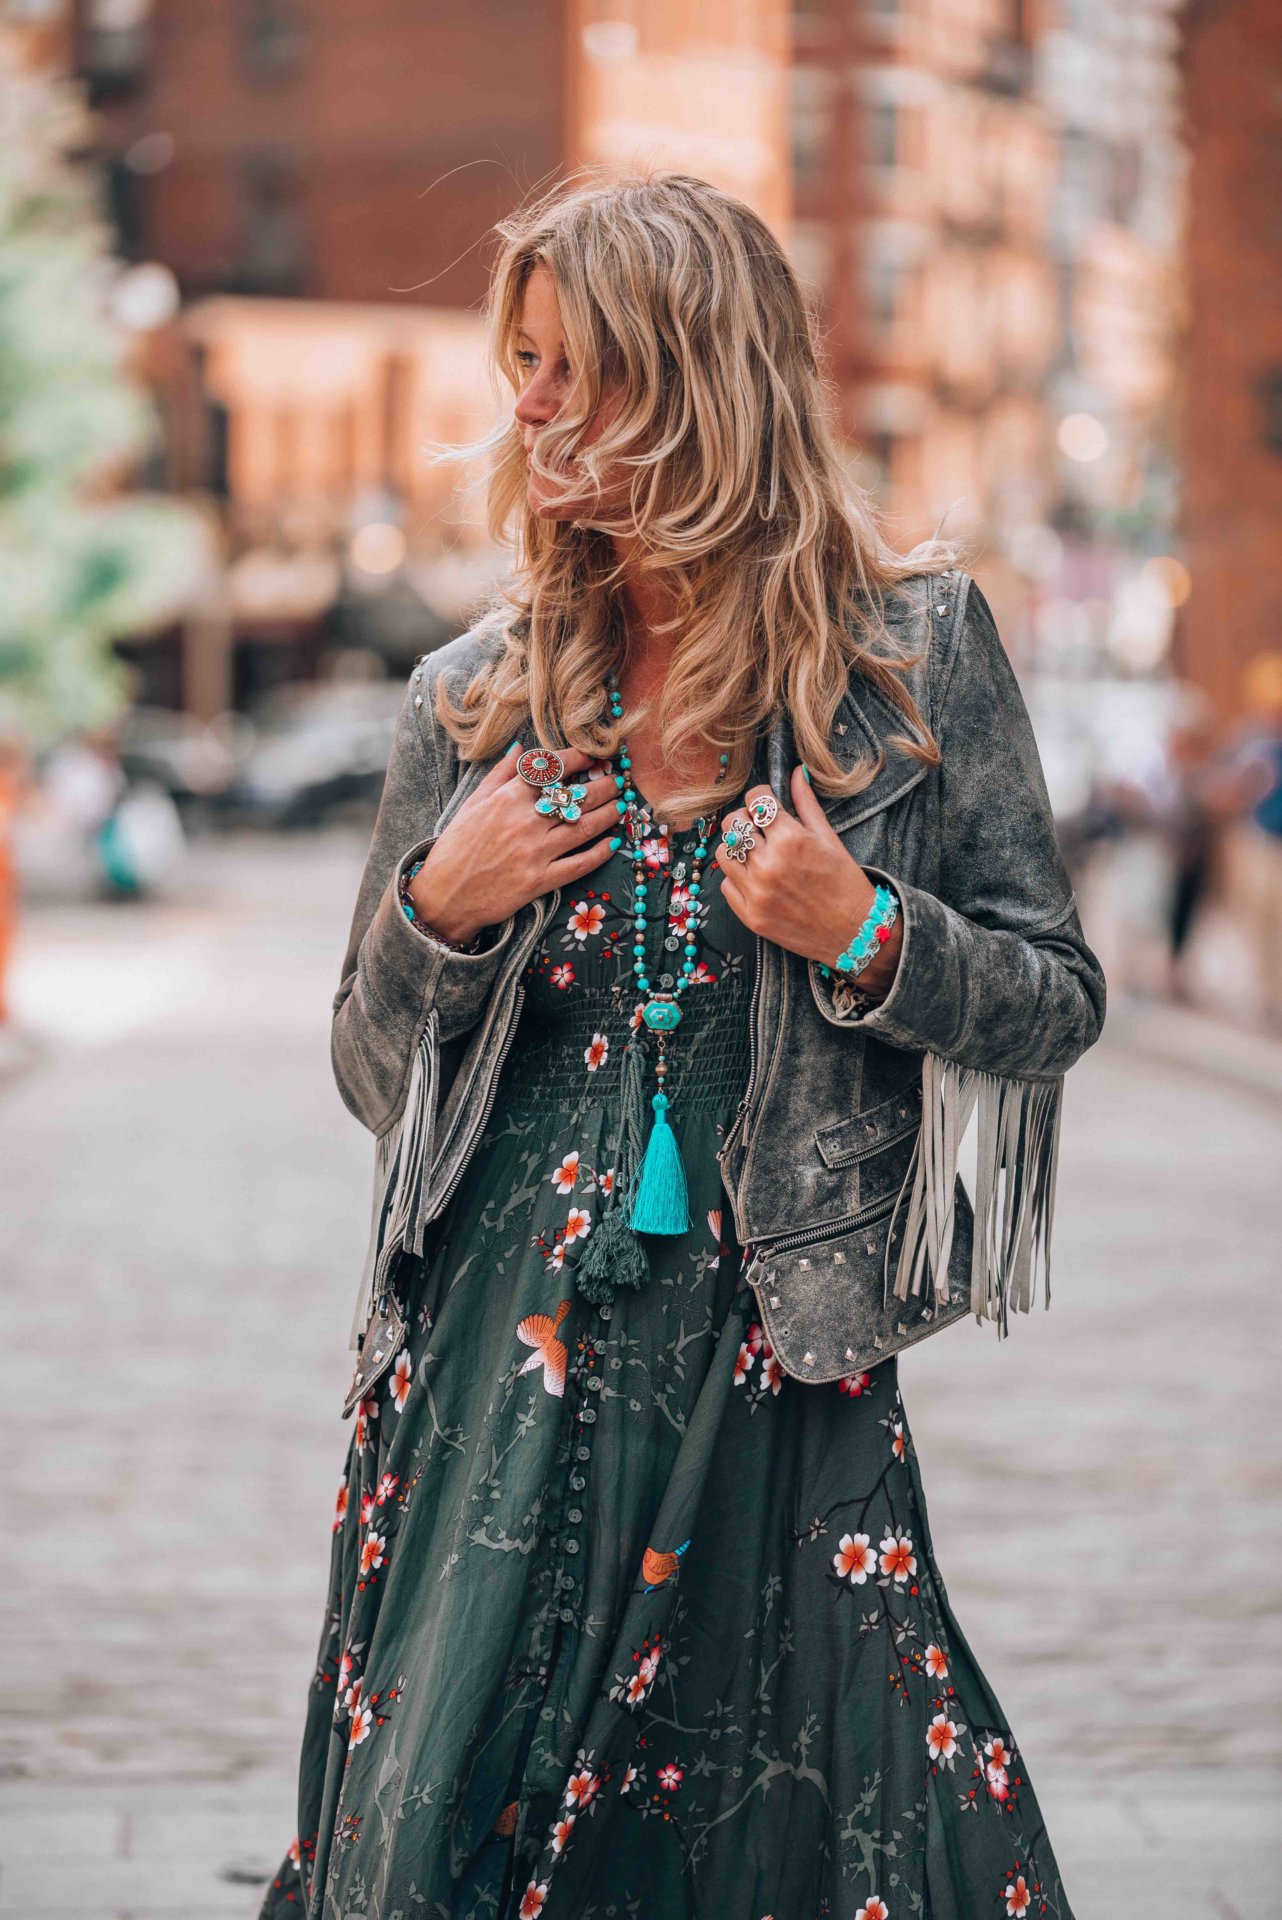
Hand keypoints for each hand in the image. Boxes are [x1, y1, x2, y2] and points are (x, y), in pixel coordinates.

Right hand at [408, 744, 618, 944]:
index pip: (550, 770)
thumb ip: (500, 775)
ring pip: (583, 828)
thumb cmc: (456, 847)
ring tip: (622, 804)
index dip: (577, 759)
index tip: (594, 754)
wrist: (445, 895)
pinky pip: (578, 865)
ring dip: (608, 814)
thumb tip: (521, 748)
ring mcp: (535, 853)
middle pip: (575, 798)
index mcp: (507, 799)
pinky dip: (599, 853)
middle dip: (603, 785)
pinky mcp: (540, 881)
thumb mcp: (472, 804)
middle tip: (617, 779)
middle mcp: (524, 822)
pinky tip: (612, 843)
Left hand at [713, 766, 903, 997]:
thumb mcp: (829, 838)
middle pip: (733, 824)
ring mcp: (756, 892)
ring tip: (755, 853)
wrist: (855, 932)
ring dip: (736, 848)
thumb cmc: (846, 883)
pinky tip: (756, 878)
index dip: (761, 797)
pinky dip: (737, 878)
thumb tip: (796, 772)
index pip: (755, 800)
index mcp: (790, 839)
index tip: (766, 804)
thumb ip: (806, 804)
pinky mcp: (750, 916)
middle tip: (759, 828)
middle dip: (745, 819)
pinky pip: (726, 885)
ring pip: (724, 853)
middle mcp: (768, 864)